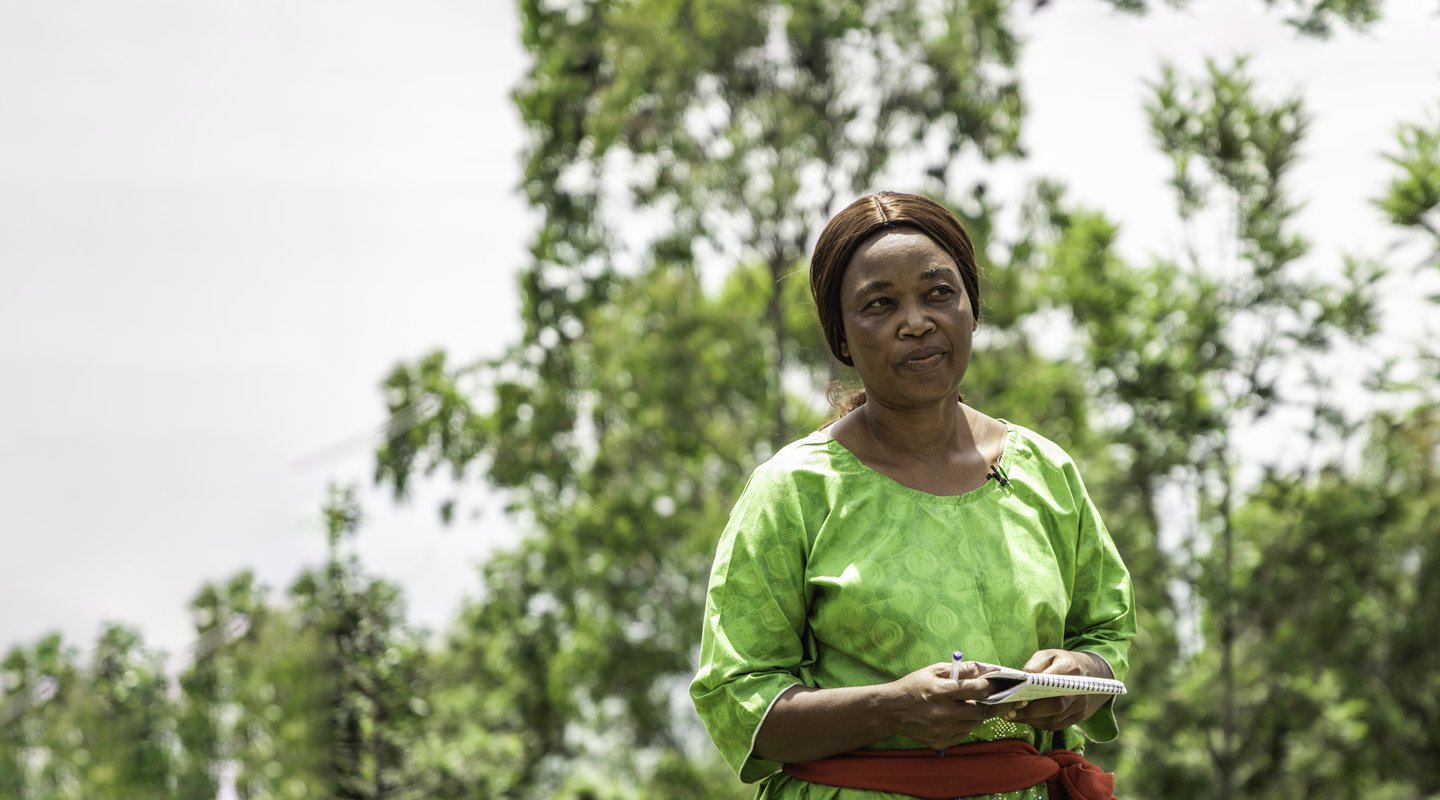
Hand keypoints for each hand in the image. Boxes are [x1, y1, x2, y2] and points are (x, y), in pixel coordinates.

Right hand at [887, 661, 1020, 749]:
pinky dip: (968, 724)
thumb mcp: (934, 671)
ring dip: (981, 713)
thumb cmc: (913, 686)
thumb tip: (985, 669)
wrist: (890, 711)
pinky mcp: (941, 742)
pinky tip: (962, 715)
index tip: (1003, 683)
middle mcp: (943, 713)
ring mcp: (943, 730)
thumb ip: (960, 670)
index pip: (977, 690)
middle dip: (998, 704)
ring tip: (980, 704)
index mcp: (941, 691)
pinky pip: (964, 733)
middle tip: (1011, 699)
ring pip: (976, 723)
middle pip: (982, 711)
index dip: (993, 686)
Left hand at [1005, 649, 1112, 730]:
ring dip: (1031, 720)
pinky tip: (1024, 719)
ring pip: (1054, 720)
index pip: (1052, 684)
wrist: (1086, 671)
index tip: (1015, 697)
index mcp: (1070, 669)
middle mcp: (1079, 690)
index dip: (1033, 693)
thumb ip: (1035, 664)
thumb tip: (1023, 678)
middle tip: (1009, 712)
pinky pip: (1056, 726)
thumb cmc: (1060, 662)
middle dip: (1030, 712)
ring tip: (1012, 716)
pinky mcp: (1078, 717)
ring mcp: (1080, 705)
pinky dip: (1038, 724)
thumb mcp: (1047, 655)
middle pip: (1055, 706)